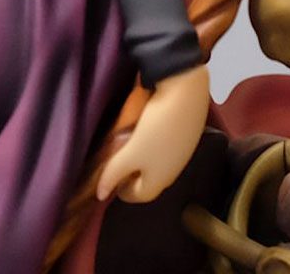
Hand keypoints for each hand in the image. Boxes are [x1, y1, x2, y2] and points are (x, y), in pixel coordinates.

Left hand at [95, 64, 210, 202]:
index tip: (110, 175)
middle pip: (150, 180)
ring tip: (130, 142)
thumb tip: (101, 195)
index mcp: (160, 180)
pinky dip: (155, 143)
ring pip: (159, 163)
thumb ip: (113, 173)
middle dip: (132, 173)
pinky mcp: (188, 135)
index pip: (138, 196)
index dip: (121, 189)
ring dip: (144, 158)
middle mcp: (174, 171)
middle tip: (118, 158)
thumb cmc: (156, 128)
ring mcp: (183, 153)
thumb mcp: (130, 153)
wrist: (186, 93)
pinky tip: (148, 128)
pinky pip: (167, 147)